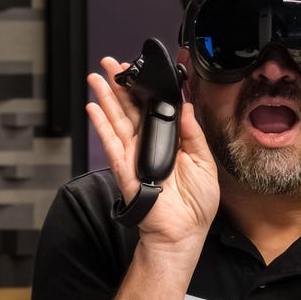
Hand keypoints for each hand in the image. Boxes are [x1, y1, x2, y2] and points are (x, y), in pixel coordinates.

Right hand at [86, 57, 219, 250]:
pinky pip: (111, 144)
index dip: (148, 91)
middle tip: (112, 65)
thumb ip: (194, 134)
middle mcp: (150, 147)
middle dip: (121, 87)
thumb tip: (186, 107)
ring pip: (118, 121)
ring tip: (98, 78)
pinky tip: (94, 108)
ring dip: (107, 98)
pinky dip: (101, 125)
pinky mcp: (125, 170)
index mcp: (171, 144)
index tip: (143, 72)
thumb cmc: (196, 206)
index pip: (156, 111)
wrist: (183, 234)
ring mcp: (135, 157)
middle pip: (131, 111)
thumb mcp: (205, 163)